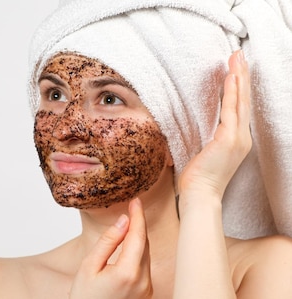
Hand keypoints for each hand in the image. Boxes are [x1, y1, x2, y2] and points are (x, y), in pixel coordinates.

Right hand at [69, 198, 152, 298]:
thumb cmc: (84, 298)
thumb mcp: (89, 266)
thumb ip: (108, 242)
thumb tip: (123, 221)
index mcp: (128, 272)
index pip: (138, 236)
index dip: (138, 215)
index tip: (136, 201)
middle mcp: (143, 281)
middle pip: (144, 244)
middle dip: (139, 225)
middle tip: (133, 206)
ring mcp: (147, 289)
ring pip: (146, 255)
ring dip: (138, 239)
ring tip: (130, 223)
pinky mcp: (146, 294)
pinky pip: (145, 267)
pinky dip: (138, 253)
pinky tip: (129, 247)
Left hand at [178, 50, 251, 199]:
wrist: (199, 196)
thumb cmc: (197, 178)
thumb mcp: (202, 151)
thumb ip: (203, 136)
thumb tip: (192, 124)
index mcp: (235, 140)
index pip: (238, 107)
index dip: (239, 87)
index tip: (236, 67)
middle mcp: (241, 137)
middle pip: (244, 100)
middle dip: (242, 75)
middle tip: (239, 54)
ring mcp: (237, 139)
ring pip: (240, 102)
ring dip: (239, 78)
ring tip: (238, 59)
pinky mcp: (229, 140)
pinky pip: (231, 112)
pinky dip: (232, 94)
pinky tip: (231, 78)